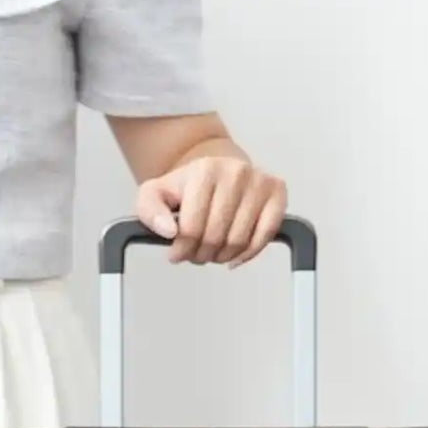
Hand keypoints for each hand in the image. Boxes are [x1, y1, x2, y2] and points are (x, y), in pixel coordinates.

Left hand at [135, 155, 287, 267]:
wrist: (215, 172)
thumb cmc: (186, 189)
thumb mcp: (155, 195)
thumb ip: (149, 212)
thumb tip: (168, 232)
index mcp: (205, 170)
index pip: (191, 229)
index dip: (181, 250)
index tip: (176, 253)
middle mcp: (236, 171)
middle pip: (214, 238)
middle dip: (200, 254)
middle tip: (196, 252)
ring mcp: (259, 181)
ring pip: (237, 242)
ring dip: (222, 257)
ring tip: (212, 250)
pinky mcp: (277, 193)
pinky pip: (265, 236)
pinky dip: (248, 253)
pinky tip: (234, 256)